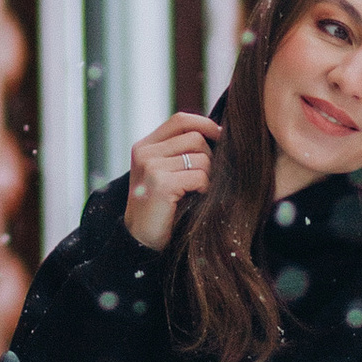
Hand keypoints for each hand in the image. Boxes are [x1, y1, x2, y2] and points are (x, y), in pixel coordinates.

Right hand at [124, 111, 222, 249]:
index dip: (205, 124)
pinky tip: (194, 199)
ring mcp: (151, 167)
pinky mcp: (161, 184)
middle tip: (204, 178)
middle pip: (195, 137)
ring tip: (196, 191)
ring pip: (201, 158)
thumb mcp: (163, 172)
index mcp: (144, 146)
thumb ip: (179, 151)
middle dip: (209, 157)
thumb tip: (219, 133)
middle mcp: (145, 153)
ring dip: (207, 176)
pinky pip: (199, 176)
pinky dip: (204, 188)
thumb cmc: (161, 207)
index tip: (220, 137)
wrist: (141, 241)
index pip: (180, 120)